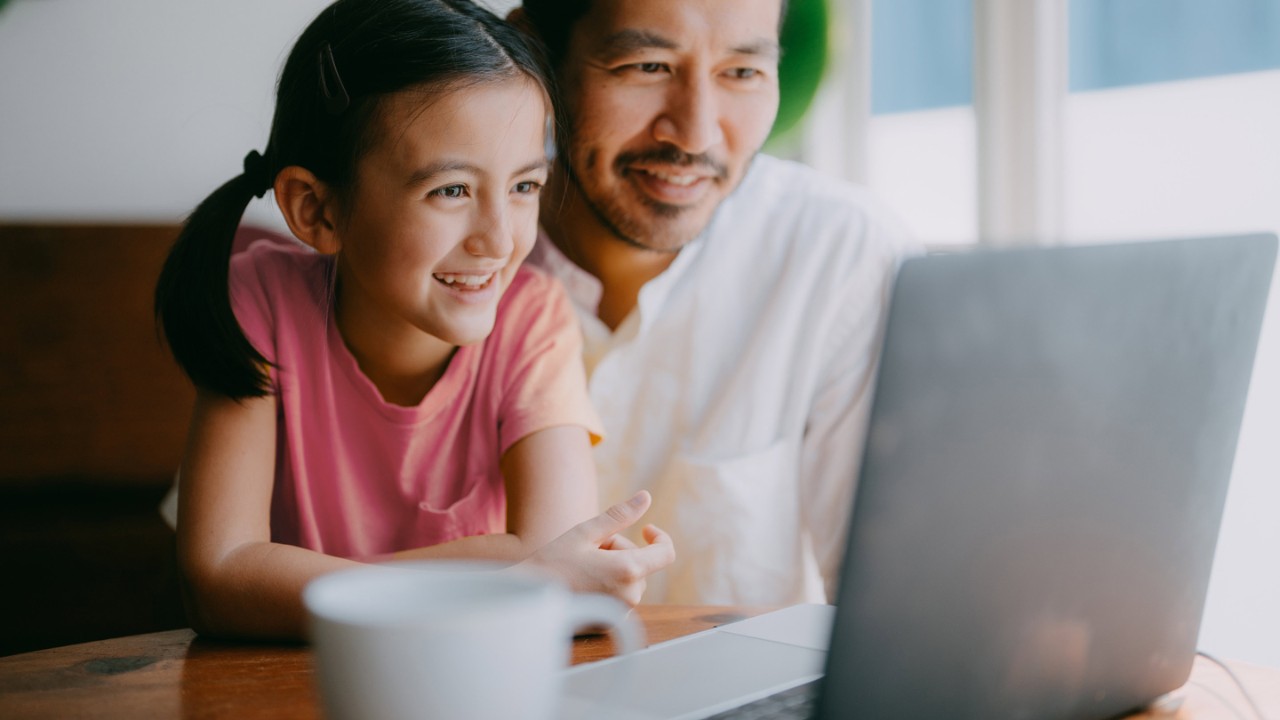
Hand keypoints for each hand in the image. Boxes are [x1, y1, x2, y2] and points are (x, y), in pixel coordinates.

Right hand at [519, 491, 674, 605]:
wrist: (526, 599)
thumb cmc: (553, 562)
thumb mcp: (586, 532)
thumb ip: (620, 515)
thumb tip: (646, 497)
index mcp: (628, 570)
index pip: (666, 553)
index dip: (659, 538)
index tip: (645, 529)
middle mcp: (630, 596)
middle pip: (640, 563)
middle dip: (619, 551)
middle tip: (588, 551)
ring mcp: (620, 612)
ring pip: (629, 580)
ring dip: (612, 568)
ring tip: (582, 569)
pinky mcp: (610, 624)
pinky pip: (619, 597)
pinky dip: (607, 586)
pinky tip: (581, 585)